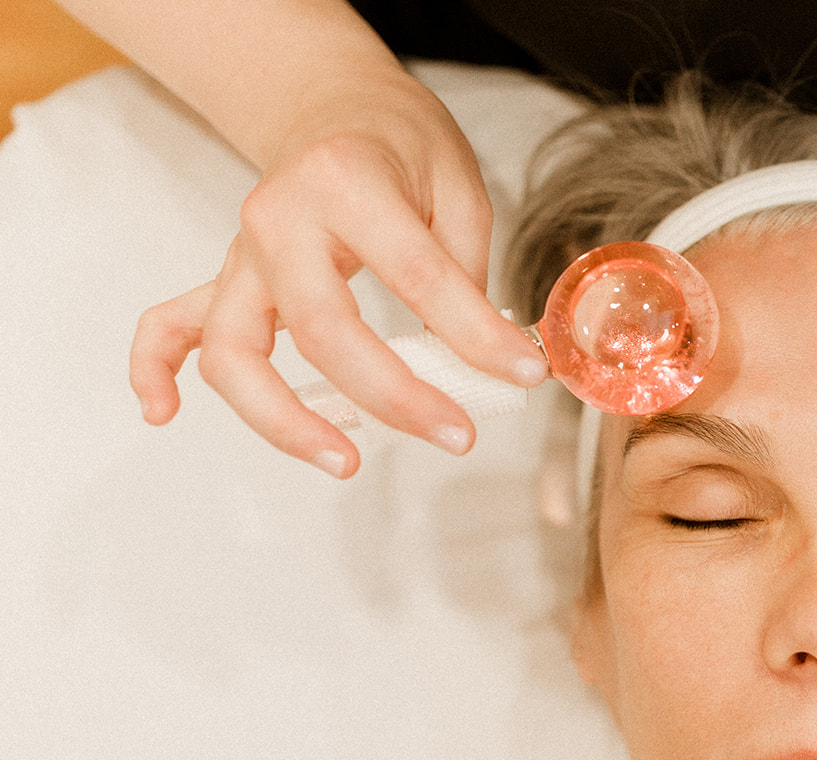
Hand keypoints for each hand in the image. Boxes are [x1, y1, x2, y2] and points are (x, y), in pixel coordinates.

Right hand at [129, 67, 547, 476]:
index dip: (478, 337)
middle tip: (456, 434)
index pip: (420, 278)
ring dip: (282, 418)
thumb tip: (488, 362)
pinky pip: (169, 324)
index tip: (524, 375)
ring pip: (235, 350)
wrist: (333, 103)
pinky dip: (153, 369)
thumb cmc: (400, 144)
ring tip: (345, 460)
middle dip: (394, 396)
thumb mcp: (459, 187)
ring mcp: (243, 253)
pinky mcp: (227, 278)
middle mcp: (280, 218)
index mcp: (348, 182)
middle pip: (323, 330)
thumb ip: (465, 272)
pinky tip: (161, 414)